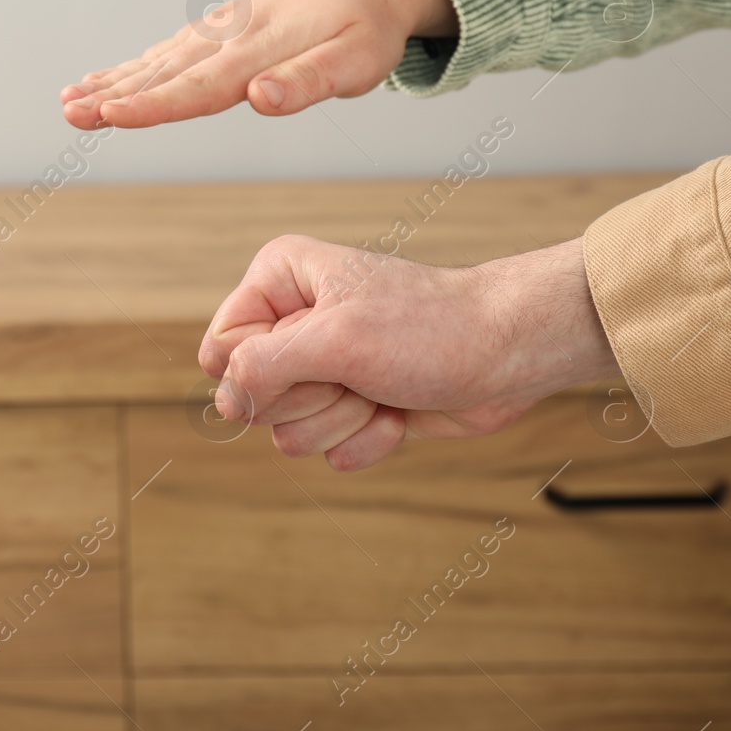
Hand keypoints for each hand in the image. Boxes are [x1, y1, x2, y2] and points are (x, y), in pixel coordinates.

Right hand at [60, 0, 457, 129]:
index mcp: (260, 49)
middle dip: (115, 95)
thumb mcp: (356, 61)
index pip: (200, 86)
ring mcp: (217, 32)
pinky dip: (128, 68)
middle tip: (70, 114)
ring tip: (68, 103)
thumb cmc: (365, 29)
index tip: (113, 114)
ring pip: (156, 61)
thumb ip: (307, 82)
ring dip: (110, 82)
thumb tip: (259, 100)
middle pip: (165, 73)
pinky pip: (163, 53)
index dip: (154, 104)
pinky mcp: (214, 32)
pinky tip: (97, 81)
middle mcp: (229, 37)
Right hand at [199, 236, 620, 470]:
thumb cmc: (431, 328)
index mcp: (280, 281)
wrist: (508, 354)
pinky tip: (397, 411)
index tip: (312, 357)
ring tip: (381, 389)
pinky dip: (366, 440)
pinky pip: (325, 450)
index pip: (222, 346)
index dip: (258, 369)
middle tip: (356, 373)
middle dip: (309, 398)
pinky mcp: (350, 407)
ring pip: (286, 432)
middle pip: (251, 395)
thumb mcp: (336, 338)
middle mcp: (294, 322)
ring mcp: (322, 368)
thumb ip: (263, 366)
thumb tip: (224, 402)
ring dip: (341, 421)